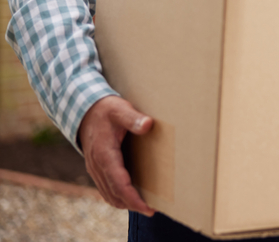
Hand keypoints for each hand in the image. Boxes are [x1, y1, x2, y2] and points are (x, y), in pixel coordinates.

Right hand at [78, 95, 155, 215]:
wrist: (85, 111)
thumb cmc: (107, 110)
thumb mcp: (121, 110)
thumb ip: (134, 118)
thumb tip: (148, 124)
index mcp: (104, 154)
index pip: (119, 183)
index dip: (133, 198)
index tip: (147, 207)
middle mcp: (97, 165)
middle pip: (114, 194)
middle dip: (132, 205)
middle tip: (151, 211)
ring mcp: (95, 168)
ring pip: (108, 194)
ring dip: (124, 203)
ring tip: (144, 206)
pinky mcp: (96, 168)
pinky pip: (105, 188)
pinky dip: (117, 196)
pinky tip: (130, 197)